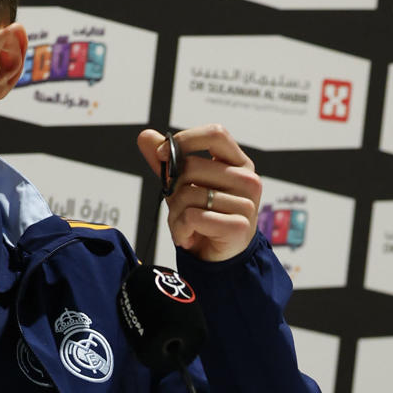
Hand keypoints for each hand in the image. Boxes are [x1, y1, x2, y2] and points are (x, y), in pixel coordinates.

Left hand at [136, 124, 262, 264]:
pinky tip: (187, 237)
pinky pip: (193, 217)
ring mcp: (246, 203)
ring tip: (184, 226)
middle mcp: (247, 179)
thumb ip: (168, 162)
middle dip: (172, 188)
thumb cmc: (204, 217)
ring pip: (189, 194)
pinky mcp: (239, 226)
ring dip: (175, 214)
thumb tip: (145, 136)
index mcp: (237, 163)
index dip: (185, 140)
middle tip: (176, 207)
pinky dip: (180, 230)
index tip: (162, 154)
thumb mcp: (184, 186)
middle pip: (193, 166)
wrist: (218, 258)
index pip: (215, 134)